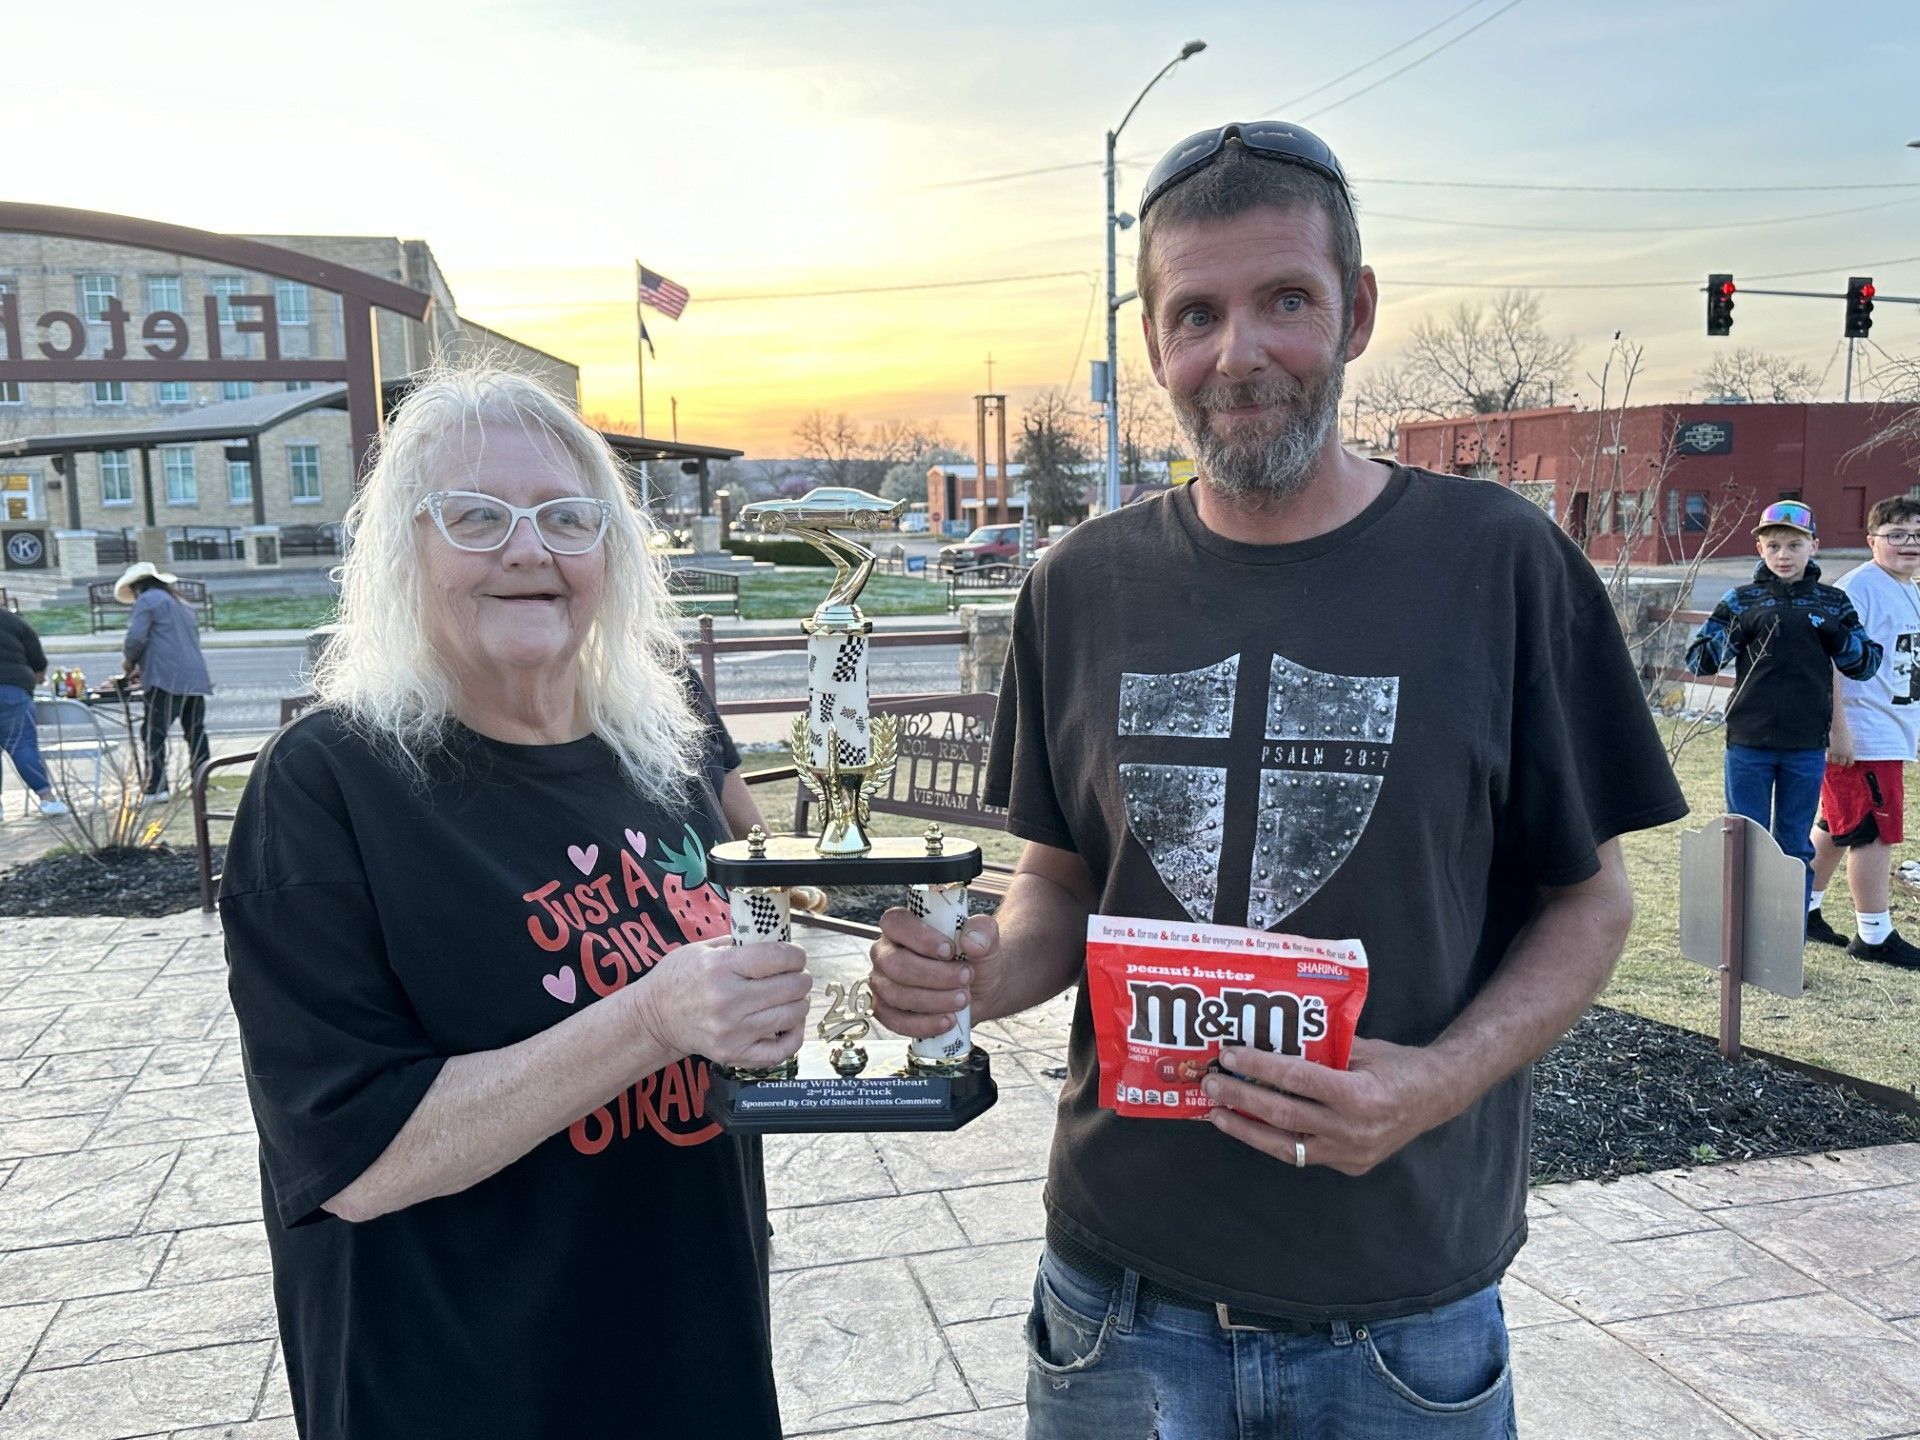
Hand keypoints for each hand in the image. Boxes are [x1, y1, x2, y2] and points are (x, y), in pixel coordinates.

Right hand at [633, 937, 811, 1069]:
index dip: (795, 954)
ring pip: (791, 1016)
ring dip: (800, 1003)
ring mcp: (732, 1032)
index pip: (777, 957)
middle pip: (790, 987)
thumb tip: (777, 938)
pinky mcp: (734, 1054)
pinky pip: (781, 1050)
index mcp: (719, 968)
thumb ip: (740, 944)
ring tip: (793, 997)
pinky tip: (789, 1024)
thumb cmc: (679, 979)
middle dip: (801, 978)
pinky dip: (794, 1035)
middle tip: (797, 975)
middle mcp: (727, 1001)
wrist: (653, 1019)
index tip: (796, 955)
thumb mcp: (702, 949)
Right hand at [867, 907, 997, 1037]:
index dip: (920, 938)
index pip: (896, 923)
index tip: (949, 951)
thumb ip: (982, 931)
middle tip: (965, 977)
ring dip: (934, 1000)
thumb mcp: (985, 938)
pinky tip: (948, 1020)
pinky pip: (895, 1022)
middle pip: (895, 965)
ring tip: (963, 999)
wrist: (979, 988)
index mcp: (902, 926)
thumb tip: (971, 941)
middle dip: (934, 976)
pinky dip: (924, 1024)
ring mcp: (882, 983)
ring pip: (896, 995)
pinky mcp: (886, 1011)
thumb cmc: (974, 957)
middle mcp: (885, 953)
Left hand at [1200, 1038, 1452, 1176]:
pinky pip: (1302, 1154)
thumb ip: (1321, 1048)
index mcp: (1361, 1095)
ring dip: (1247, 1129)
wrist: (1437, 1098)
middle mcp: (1354, 1130)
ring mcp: (1351, 1154)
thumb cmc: (1397, 1065)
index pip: (1299, 1080)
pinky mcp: (1349, 1166)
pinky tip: (1249, 1127)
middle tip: (1210, 1083)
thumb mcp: (1362, 1048)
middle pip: (1285, 1115)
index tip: (1230, 1056)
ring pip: (1287, 1146)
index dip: (1261, 1068)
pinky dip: (1273, 1141)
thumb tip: (1271, 1037)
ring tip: (1216, 1114)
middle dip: (1242, 1099)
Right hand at [1828, 728, 1854, 766]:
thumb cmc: (1846, 735)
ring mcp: (1836, 752)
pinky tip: (1830, 757)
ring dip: (1834, 761)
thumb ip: (1849, 751)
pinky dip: (1829, 760)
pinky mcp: (1830, 750)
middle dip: (1840, 763)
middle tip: (1840, 761)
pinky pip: (1828, 759)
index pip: (1850, 763)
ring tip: (1834, 759)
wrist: (1839, 729)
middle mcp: (1843, 754)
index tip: (1846, 764)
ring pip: (1834, 762)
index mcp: (1850, 752)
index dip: (1848, 765)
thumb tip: (1847, 757)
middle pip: (1841, 763)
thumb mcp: (1851, 744)